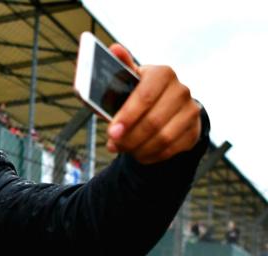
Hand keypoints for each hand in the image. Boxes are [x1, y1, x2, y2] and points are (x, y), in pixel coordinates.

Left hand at [105, 44, 202, 163]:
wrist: (163, 106)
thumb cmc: (137, 93)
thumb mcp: (127, 80)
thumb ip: (119, 68)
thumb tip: (114, 48)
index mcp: (162, 73)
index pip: (146, 95)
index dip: (128, 115)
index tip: (112, 131)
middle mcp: (181, 90)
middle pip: (153, 121)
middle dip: (129, 137)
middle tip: (113, 144)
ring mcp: (191, 110)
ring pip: (163, 138)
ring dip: (138, 148)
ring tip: (123, 148)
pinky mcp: (194, 130)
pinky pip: (171, 149)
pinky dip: (150, 155)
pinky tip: (138, 153)